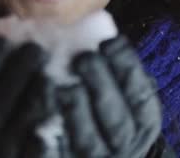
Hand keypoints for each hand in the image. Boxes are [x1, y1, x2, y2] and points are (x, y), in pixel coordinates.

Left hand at [56, 35, 161, 157]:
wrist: (95, 153)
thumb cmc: (103, 110)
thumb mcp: (122, 93)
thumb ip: (117, 72)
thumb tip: (103, 34)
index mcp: (142, 124)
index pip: (141, 97)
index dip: (128, 69)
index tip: (109, 42)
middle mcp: (123, 146)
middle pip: (116, 121)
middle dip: (102, 86)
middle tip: (85, 58)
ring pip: (87, 141)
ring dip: (75, 111)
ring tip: (61, 84)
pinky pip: (57, 157)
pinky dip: (48, 143)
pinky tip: (37, 122)